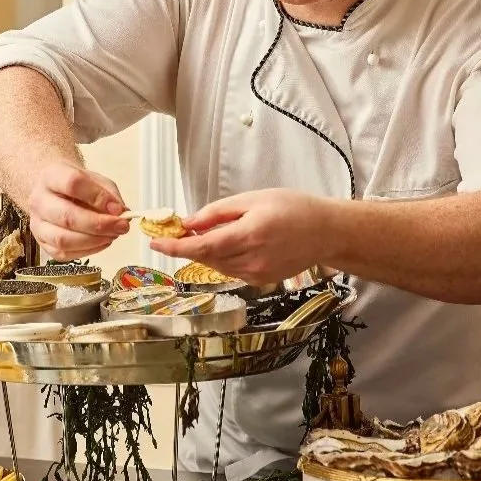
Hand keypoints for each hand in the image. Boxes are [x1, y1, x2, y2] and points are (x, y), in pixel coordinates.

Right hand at [26, 161, 129, 259]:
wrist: (55, 192)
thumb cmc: (77, 186)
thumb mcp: (96, 180)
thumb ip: (110, 194)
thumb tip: (121, 213)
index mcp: (51, 176)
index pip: (72, 184)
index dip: (97, 197)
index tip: (117, 207)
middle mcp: (39, 200)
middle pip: (67, 216)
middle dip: (99, 225)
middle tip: (121, 226)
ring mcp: (37, 224)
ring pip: (63, 240)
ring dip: (94, 241)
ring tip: (112, 235)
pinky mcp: (42, 243)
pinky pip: (64, 253)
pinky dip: (88, 250)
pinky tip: (102, 241)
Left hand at [148, 188, 329, 285]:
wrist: (325, 232)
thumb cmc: (293, 208)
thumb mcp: (252, 199)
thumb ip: (217, 213)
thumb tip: (188, 223)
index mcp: (249, 235)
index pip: (201, 247)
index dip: (174, 247)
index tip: (154, 242)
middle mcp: (252, 260)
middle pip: (206, 258)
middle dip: (188, 246)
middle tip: (177, 229)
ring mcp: (257, 275)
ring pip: (217, 266)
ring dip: (204, 252)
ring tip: (205, 233)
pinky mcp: (261, 281)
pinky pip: (231, 271)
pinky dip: (221, 258)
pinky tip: (228, 244)